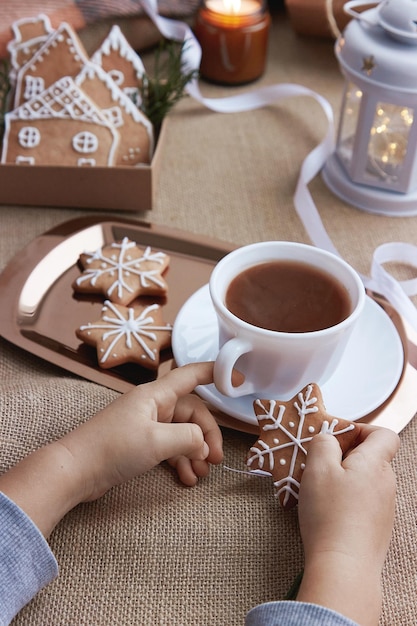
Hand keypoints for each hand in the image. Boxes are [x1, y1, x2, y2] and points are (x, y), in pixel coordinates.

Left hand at [0, 362, 221, 536]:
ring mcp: (146, 425)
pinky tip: (186, 479)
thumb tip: (203, 443)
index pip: (191, 376)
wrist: (75, 470)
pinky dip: (180, 462)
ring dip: (194, 453)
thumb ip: (187, 437)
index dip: (216, 373)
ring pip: (182, 433)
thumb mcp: (157, 442)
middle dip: (206, 436)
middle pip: (192, 413)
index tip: (238, 379)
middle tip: (215, 460)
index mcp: (156, 395)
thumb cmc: (113, 449)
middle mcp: (153, 406)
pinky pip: (169, 447)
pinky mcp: (140, 443)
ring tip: (201, 475)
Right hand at [296, 424, 399, 625]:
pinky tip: (327, 512)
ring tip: (319, 491)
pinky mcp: (377, 527)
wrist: (343, 566)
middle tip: (319, 465)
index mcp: (375, 463)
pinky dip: (346, 501)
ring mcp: (384, 507)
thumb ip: (323, 443)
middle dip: (344, 456)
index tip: (338, 437)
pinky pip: (362, 502)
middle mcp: (386, 483)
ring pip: (364, 480)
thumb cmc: (330, 516)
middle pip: (370, 457)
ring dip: (343, 479)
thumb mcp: (317, 468)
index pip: (383, 433)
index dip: (361, 429)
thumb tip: (328, 439)